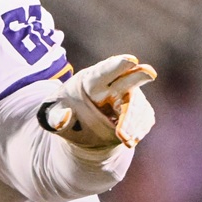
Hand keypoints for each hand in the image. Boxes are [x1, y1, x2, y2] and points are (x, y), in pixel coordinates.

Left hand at [38, 54, 155, 147]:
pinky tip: (130, 140)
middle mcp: (113, 85)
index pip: (104, 70)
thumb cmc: (65, 114)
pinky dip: (138, 131)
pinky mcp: (138, 112)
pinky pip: (144, 119)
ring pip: (137, 106)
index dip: (118, 65)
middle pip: (129, 80)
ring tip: (124, 139)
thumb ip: (54, 117)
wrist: (80, 130)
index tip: (131, 60)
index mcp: (91, 80)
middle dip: (139, 76)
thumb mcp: (51, 116)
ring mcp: (128, 98)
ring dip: (133, 121)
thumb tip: (66, 115)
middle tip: (150, 73)